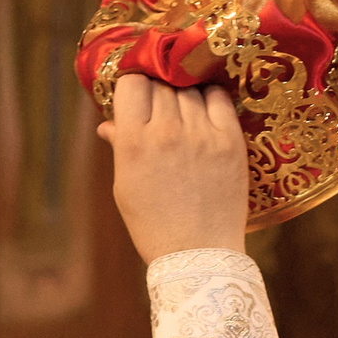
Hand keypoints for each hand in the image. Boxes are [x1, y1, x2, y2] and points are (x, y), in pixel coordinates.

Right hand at [102, 74, 248, 260]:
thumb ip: (120, 147)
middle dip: (157, 89)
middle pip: (161, 83)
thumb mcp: (125, 187)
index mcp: (134, 142)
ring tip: (183, 110)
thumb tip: (108, 123)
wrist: (199, 254)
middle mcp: (167, 132)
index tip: (137, 91)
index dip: (133, 83)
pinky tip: (206, 108)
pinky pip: (219, 99)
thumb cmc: (155, 224)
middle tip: (160, 103)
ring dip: (183, 93)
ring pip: (189, 88)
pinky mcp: (230, 141)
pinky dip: (210, 97)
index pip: (132, 83)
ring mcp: (201, 135)